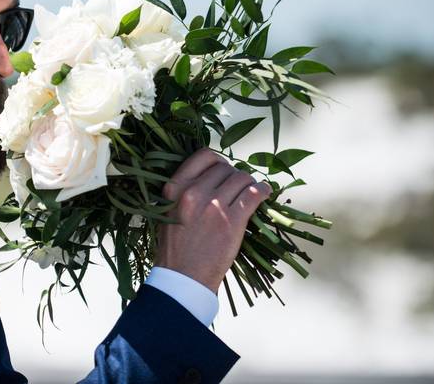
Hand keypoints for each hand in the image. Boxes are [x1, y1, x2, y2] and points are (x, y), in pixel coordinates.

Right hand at [154, 147, 271, 293]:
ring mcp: (213, 206)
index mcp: (175, 188)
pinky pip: (254, 194)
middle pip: (225, 168)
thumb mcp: (168, 211)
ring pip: (242, 178)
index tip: (223, 169)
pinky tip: (265, 192)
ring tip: (252, 190)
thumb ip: (185, 191)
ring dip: (250, 182)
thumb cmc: (176, 247)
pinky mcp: (232, 221)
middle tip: (237, 187)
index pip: (203, 156)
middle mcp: (193, 193)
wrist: (183, 277)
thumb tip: (211, 177)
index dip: (218, 160)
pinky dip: (263, 190)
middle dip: (234, 175)